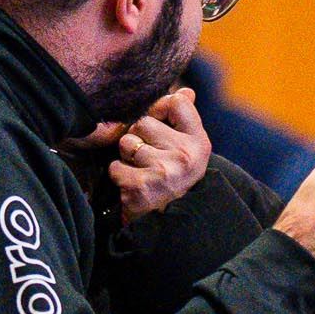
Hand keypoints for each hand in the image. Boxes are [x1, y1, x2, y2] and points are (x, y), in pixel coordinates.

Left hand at [104, 89, 211, 218]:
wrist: (171, 222)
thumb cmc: (175, 176)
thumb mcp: (188, 148)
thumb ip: (184, 118)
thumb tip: (186, 91)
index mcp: (199, 142)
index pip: (177, 102)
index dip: (161, 108)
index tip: (161, 123)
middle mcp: (185, 156)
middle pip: (143, 122)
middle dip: (139, 136)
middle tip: (149, 156)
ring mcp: (163, 172)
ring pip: (127, 143)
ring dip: (127, 157)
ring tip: (142, 170)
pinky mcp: (141, 187)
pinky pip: (116, 166)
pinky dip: (119, 175)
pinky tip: (133, 184)